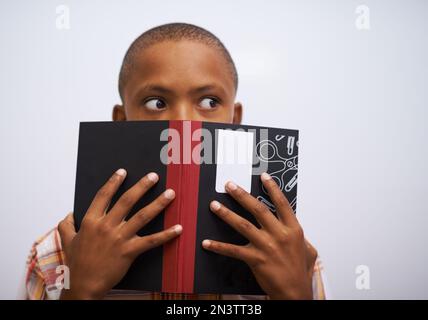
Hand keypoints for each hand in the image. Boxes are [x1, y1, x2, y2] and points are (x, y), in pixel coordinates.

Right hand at [58, 169, 181, 299]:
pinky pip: (151, 241)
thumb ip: (66, 226)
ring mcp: (119, 238)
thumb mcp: (67, 241)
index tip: (123, 172)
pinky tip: (178, 228)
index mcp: (91, 221)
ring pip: (142, 216)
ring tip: (170, 193)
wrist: (83, 285)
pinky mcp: (129, 251)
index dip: (113, 182)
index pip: (103, 196)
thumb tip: (68, 214)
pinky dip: (166, 234)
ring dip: (158, 203)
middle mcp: (106, 226)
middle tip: (154, 176)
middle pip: (127, 200)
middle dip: (142, 186)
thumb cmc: (77, 264)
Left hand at [202, 172, 317, 299]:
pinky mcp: (255, 259)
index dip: (272, 188)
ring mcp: (266, 246)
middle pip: (258, 209)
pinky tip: (208, 242)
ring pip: (243, 225)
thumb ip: (301, 237)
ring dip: (227, 214)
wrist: (295, 293)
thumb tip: (294, 229)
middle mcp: (279, 234)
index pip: (281, 203)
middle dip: (241, 195)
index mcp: (293, 229)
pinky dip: (219, 246)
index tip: (263, 176)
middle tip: (229, 185)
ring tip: (214, 205)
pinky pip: (233, 250)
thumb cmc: (300, 272)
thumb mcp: (308, 250)